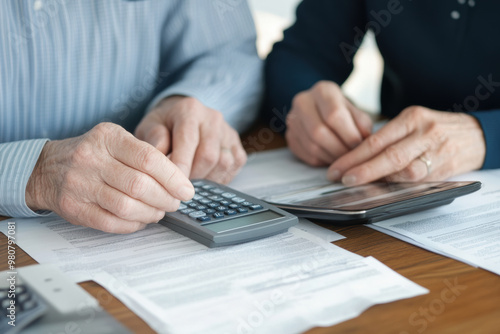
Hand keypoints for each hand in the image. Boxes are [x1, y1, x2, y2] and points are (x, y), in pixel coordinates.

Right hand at [25, 123, 193, 233]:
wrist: (47, 168)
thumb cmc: (93, 155)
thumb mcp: (116, 141)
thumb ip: (145, 155)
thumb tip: (179, 181)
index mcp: (108, 137)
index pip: (149, 159)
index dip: (173, 178)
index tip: (186, 190)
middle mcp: (92, 158)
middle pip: (140, 185)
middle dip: (165, 199)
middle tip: (174, 203)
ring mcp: (80, 184)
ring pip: (127, 207)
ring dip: (151, 213)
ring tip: (159, 211)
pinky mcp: (74, 208)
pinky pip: (112, 223)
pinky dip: (133, 225)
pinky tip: (141, 219)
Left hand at [135, 96, 246, 183]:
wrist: (181, 116)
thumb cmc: (163, 125)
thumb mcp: (149, 127)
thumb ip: (154, 141)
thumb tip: (160, 162)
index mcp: (189, 110)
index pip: (188, 141)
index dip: (181, 166)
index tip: (171, 184)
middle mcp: (213, 118)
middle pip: (208, 156)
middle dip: (193, 176)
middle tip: (178, 185)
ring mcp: (228, 132)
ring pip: (223, 163)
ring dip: (206, 178)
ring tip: (191, 179)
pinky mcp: (238, 146)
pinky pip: (233, 168)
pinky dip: (219, 178)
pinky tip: (204, 176)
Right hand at [285, 81, 372, 165]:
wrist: (321, 110)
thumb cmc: (342, 112)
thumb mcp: (356, 112)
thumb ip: (361, 125)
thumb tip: (362, 142)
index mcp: (322, 91)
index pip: (334, 115)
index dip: (349, 135)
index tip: (359, 146)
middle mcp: (303, 102)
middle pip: (318, 132)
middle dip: (338, 149)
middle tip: (351, 157)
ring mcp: (293, 120)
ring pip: (312, 146)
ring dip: (331, 158)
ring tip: (344, 160)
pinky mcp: (290, 136)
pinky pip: (306, 155)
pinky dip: (322, 161)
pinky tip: (332, 159)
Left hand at [327, 106, 485, 184]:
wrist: (476, 134)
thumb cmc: (435, 128)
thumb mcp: (412, 122)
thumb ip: (388, 137)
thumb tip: (356, 157)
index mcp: (412, 118)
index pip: (376, 139)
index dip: (353, 156)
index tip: (337, 167)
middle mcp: (424, 134)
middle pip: (388, 156)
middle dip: (362, 171)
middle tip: (342, 179)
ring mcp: (436, 152)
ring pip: (404, 172)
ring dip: (379, 181)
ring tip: (359, 185)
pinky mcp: (445, 170)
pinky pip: (417, 182)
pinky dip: (398, 186)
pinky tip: (383, 189)